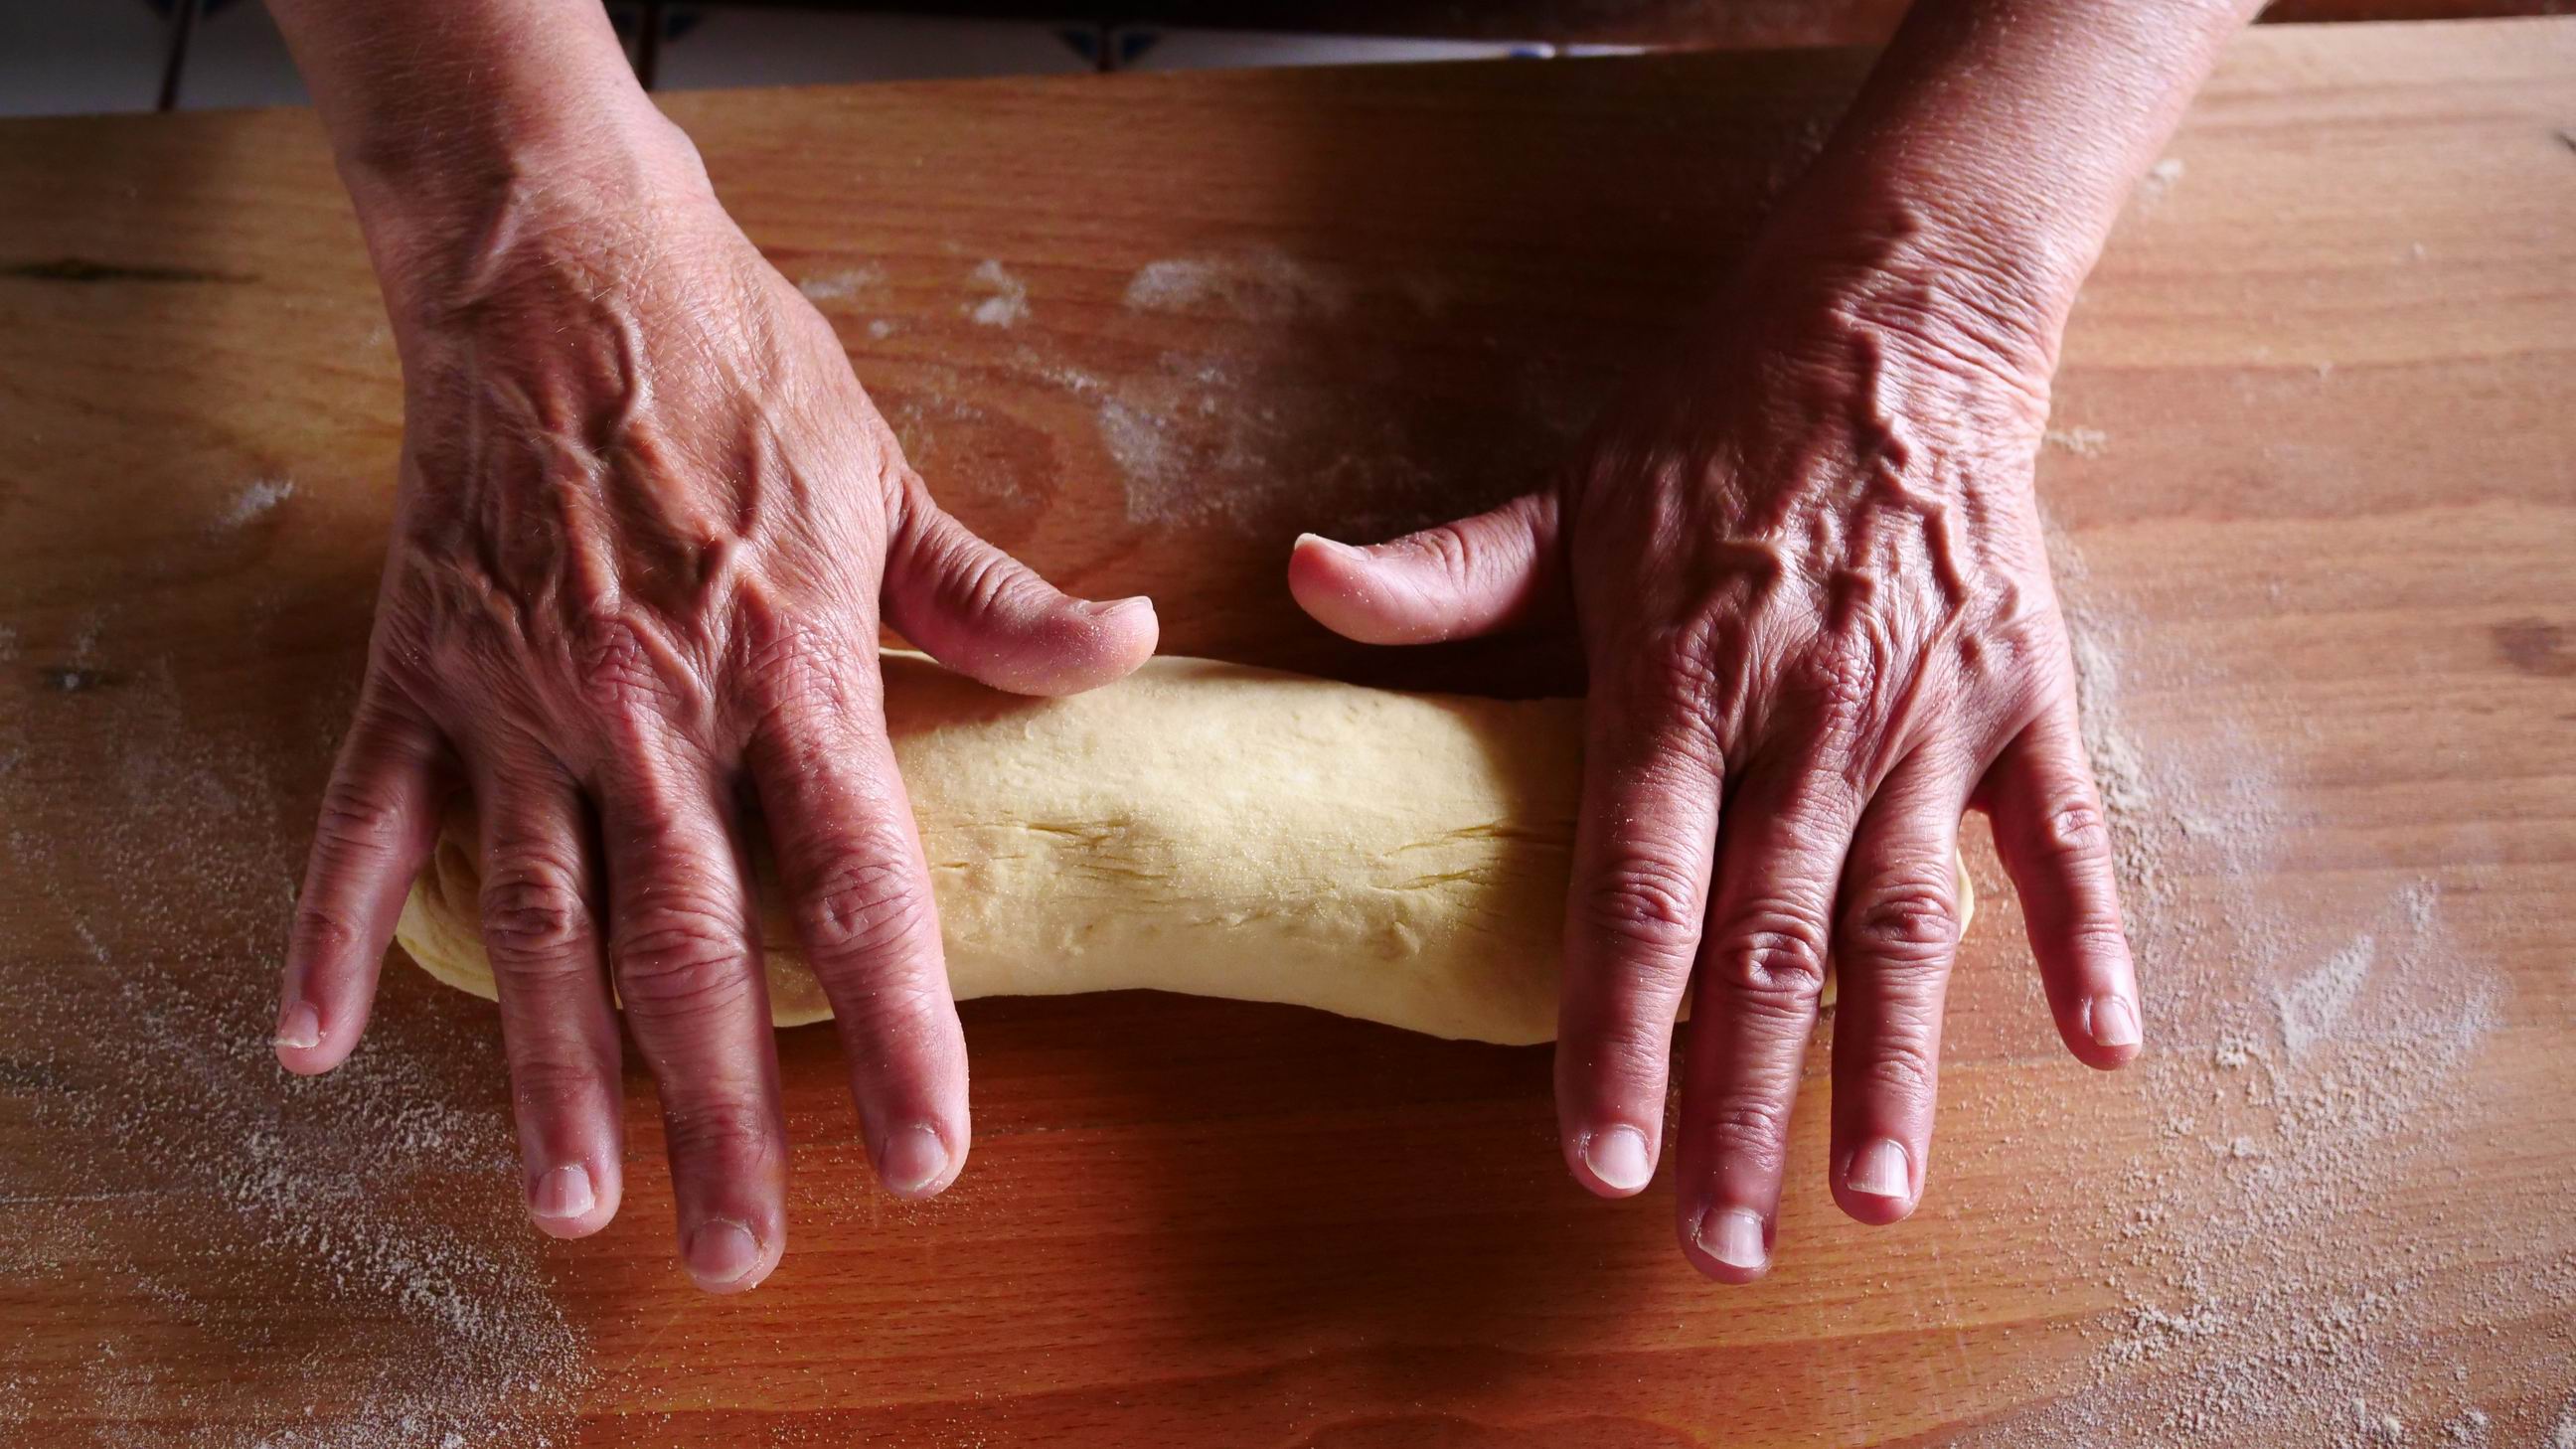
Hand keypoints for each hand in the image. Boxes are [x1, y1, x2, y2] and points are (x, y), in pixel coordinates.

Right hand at [272, 144, 1156, 1290]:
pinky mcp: (421, 672)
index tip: (924, 1157)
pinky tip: (317, 1046)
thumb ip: (994, 600)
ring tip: (573, 1200)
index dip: (899, 1034)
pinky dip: (333, 930)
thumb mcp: (890, 482)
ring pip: (539, 921)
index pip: (862, 886)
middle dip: (722, 1113)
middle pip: (695, 948)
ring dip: (554, 1071)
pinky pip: (367, 823)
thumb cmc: (743, 372)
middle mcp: (655, 710)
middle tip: (741, 1251)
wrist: (564, 262)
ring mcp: (525, 699)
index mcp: (793, 672)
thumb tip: (1124, 650)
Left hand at [1289, 228, 2136, 1279]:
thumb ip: (1447, 574)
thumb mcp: (1568, 495)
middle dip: (1742, 1105)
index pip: (1636, 890)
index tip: (1606, 1161)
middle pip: (1765, 943)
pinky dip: (2087, 939)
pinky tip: (2095, 1050)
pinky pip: (2064, 836)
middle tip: (1723, 1246)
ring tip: (1877, 1198)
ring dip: (1894, 1069)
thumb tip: (1307, 578)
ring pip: (1907, 921)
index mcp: (1676, 678)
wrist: (1891, 315)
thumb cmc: (1715, 423)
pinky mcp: (2025, 693)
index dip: (1618, 1033)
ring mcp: (1925, 711)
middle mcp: (1803, 715)